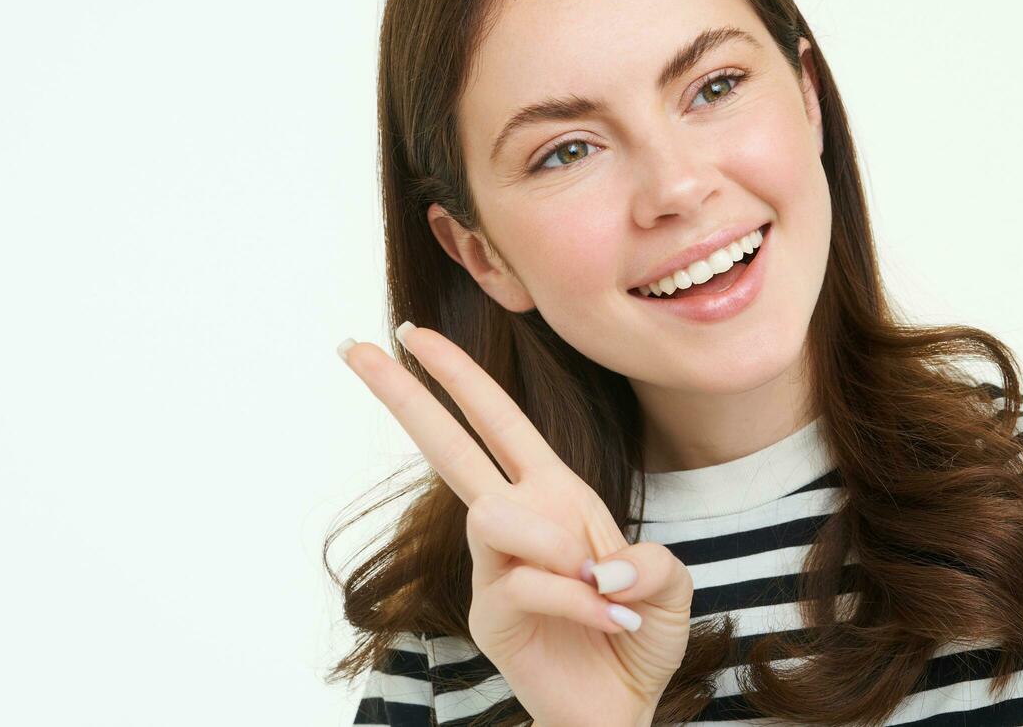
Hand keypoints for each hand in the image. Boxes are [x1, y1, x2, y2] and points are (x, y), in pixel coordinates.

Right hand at [339, 321, 692, 726]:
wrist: (621, 710)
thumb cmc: (637, 638)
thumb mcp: (668, 586)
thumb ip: (652, 563)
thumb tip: (599, 567)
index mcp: (555, 495)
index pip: (499, 423)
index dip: (459, 376)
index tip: (413, 333)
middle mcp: (518, 522)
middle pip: (449, 447)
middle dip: (404, 396)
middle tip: (354, 349)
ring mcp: (495, 569)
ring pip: (493, 514)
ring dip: (555, 544)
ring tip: (600, 584)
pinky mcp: (491, 616)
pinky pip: (529, 583)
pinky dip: (580, 601)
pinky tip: (609, 620)